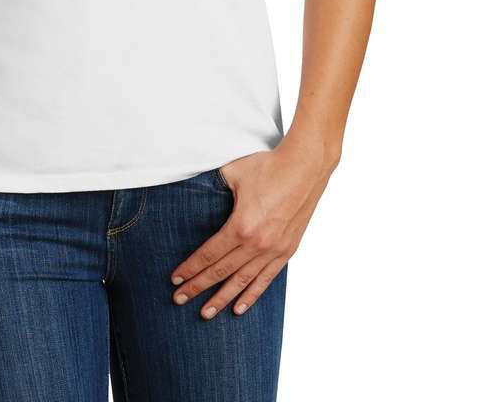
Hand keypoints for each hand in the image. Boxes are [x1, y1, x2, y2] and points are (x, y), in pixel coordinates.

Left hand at [169, 142, 335, 319]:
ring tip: (205, 313)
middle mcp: (257, 244)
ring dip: (222, 299)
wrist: (305, 167)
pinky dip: (251, 294)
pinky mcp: (286, 250)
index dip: (191, 268)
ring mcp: (273, 250)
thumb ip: (214, 186)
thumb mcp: (234, 174)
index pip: (209, 255)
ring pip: (242, 282)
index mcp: (241, 226)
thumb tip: (197, 189)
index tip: (175, 279)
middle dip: (198, 287)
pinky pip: (265, 279)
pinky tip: (238, 308)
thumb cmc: (268, 167)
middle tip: (179, 300)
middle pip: (221, 272)